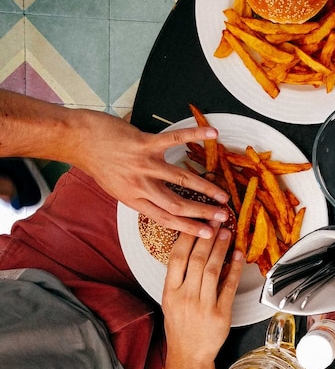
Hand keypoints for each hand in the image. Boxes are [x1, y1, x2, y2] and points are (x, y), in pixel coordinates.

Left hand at [72, 110, 229, 237]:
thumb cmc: (98, 163)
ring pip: (181, 179)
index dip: (189, 227)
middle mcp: (140, 185)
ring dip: (205, 187)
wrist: (78, 140)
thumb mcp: (117, 188)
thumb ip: (140, 195)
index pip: (165, 218)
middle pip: (177, 204)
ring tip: (223, 194)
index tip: (208, 234)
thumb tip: (162, 202)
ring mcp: (143, 164)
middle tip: (223, 216)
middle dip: (203, 212)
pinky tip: (212, 134)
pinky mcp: (144, 143)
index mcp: (133, 199)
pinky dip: (195, 135)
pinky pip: (174, 139)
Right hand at [162, 227, 242, 368]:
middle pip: (197, 260)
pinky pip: (229, 287)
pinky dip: (235, 269)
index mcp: (170, 292)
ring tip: (227, 233)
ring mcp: (203, 306)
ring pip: (213, 270)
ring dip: (221, 249)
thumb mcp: (171, 301)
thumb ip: (180, 278)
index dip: (188, 237)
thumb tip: (193, 250)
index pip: (177, 258)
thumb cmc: (180, 326)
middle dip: (208, 237)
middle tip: (216, 220)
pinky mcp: (221, 314)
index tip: (197, 222)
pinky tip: (239, 256)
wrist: (188, 356)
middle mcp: (185, 297)